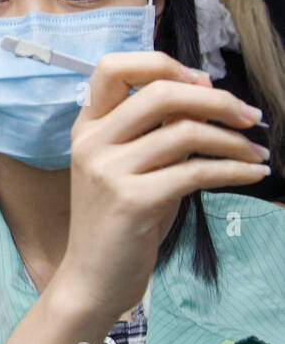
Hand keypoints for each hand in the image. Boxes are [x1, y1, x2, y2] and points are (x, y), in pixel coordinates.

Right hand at [56, 51, 269, 321]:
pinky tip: (253, 174)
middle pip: (160, 93)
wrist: (92, 278)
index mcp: (87, 126)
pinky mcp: (133, 201)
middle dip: (215, 99)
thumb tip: (204, 96)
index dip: (163, 64)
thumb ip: (151, 132)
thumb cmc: (116, 222)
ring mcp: (109, 171)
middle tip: (248, 116)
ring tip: (258, 152)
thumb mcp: (126, 168)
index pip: (113, 66)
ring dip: (234, 141)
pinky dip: (235, 170)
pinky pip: (196, 172)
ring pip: (185, 132)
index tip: (201, 83)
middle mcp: (93, 142)